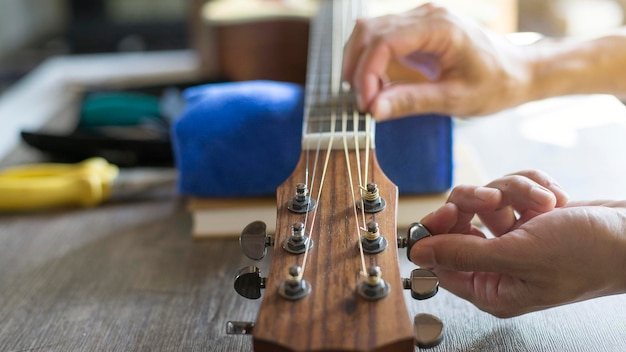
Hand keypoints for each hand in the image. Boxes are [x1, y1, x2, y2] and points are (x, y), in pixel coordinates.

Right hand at [342, 3, 529, 119]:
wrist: (519, 71)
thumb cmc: (496, 84)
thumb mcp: (456, 99)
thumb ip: (413, 101)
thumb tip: (374, 109)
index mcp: (440, 27)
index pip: (384, 41)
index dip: (366, 73)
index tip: (365, 105)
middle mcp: (426, 16)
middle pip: (368, 31)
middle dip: (356, 68)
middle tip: (362, 104)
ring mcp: (420, 20)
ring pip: (369, 32)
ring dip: (359, 64)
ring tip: (368, 96)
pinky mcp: (416, 31)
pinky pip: (380, 40)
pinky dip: (370, 63)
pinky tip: (378, 87)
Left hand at [411, 170, 625, 316]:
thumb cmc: (587, 255)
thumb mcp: (518, 255)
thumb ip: (463, 254)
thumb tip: (418, 253)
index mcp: (490, 287)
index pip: (440, 259)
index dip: (436, 233)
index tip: (447, 213)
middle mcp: (497, 263)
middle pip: (458, 219)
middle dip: (479, 201)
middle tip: (495, 197)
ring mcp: (513, 236)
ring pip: (486, 197)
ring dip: (516, 191)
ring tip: (545, 204)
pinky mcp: (529, 215)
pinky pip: (511, 187)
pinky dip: (533, 187)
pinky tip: (556, 199)